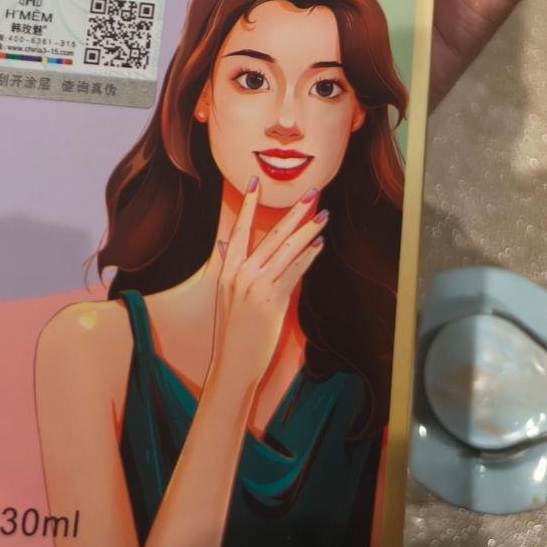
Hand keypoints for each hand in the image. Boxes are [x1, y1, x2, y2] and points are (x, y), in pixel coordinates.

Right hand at [207, 180, 325, 401]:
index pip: (240, 229)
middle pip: (272, 235)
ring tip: (323, 216)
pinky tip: (319, 246)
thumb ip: (226, 265)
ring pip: (287, 250)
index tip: (255, 183)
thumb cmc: (231, 331)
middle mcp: (241, 273)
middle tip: (311, 193)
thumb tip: (225, 244)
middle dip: (295, 212)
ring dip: (308, 231)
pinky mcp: (272, 300)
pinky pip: (293, 272)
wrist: (233, 364)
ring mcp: (257, 286)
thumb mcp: (223, 295)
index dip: (249, 205)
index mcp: (228, 270)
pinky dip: (307, 257)